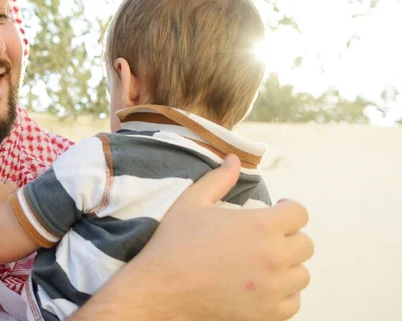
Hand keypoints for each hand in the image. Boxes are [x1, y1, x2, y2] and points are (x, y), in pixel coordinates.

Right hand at [72, 155, 312, 320]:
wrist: (161, 289)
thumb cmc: (175, 242)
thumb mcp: (192, 201)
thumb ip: (218, 179)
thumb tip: (234, 160)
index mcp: (260, 226)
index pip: (299, 214)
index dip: (289, 209)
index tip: (277, 210)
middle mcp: (274, 257)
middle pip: (305, 244)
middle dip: (289, 236)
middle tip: (268, 237)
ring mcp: (272, 289)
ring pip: (301, 274)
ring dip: (287, 265)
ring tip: (265, 261)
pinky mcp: (266, 314)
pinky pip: (293, 302)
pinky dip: (283, 294)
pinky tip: (263, 286)